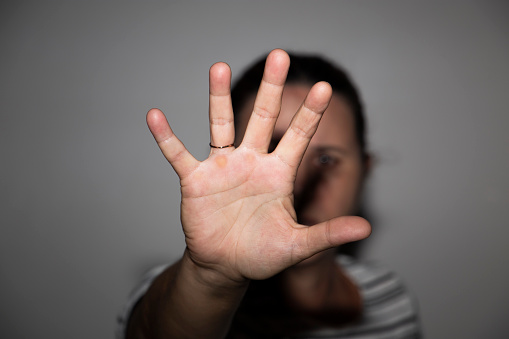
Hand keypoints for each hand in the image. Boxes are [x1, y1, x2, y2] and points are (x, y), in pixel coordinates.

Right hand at [146, 49, 369, 284]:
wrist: (226, 265)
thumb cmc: (262, 253)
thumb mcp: (297, 244)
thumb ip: (327, 233)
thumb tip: (365, 227)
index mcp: (278, 173)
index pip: (299, 136)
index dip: (311, 113)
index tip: (325, 88)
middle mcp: (252, 162)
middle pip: (263, 117)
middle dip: (272, 89)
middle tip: (279, 57)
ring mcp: (223, 168)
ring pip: (220, 125)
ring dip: (218, 97)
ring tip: (217, 67)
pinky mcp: (195, 180)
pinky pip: (178, 154)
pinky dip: (166, 137)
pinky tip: (155, 116)